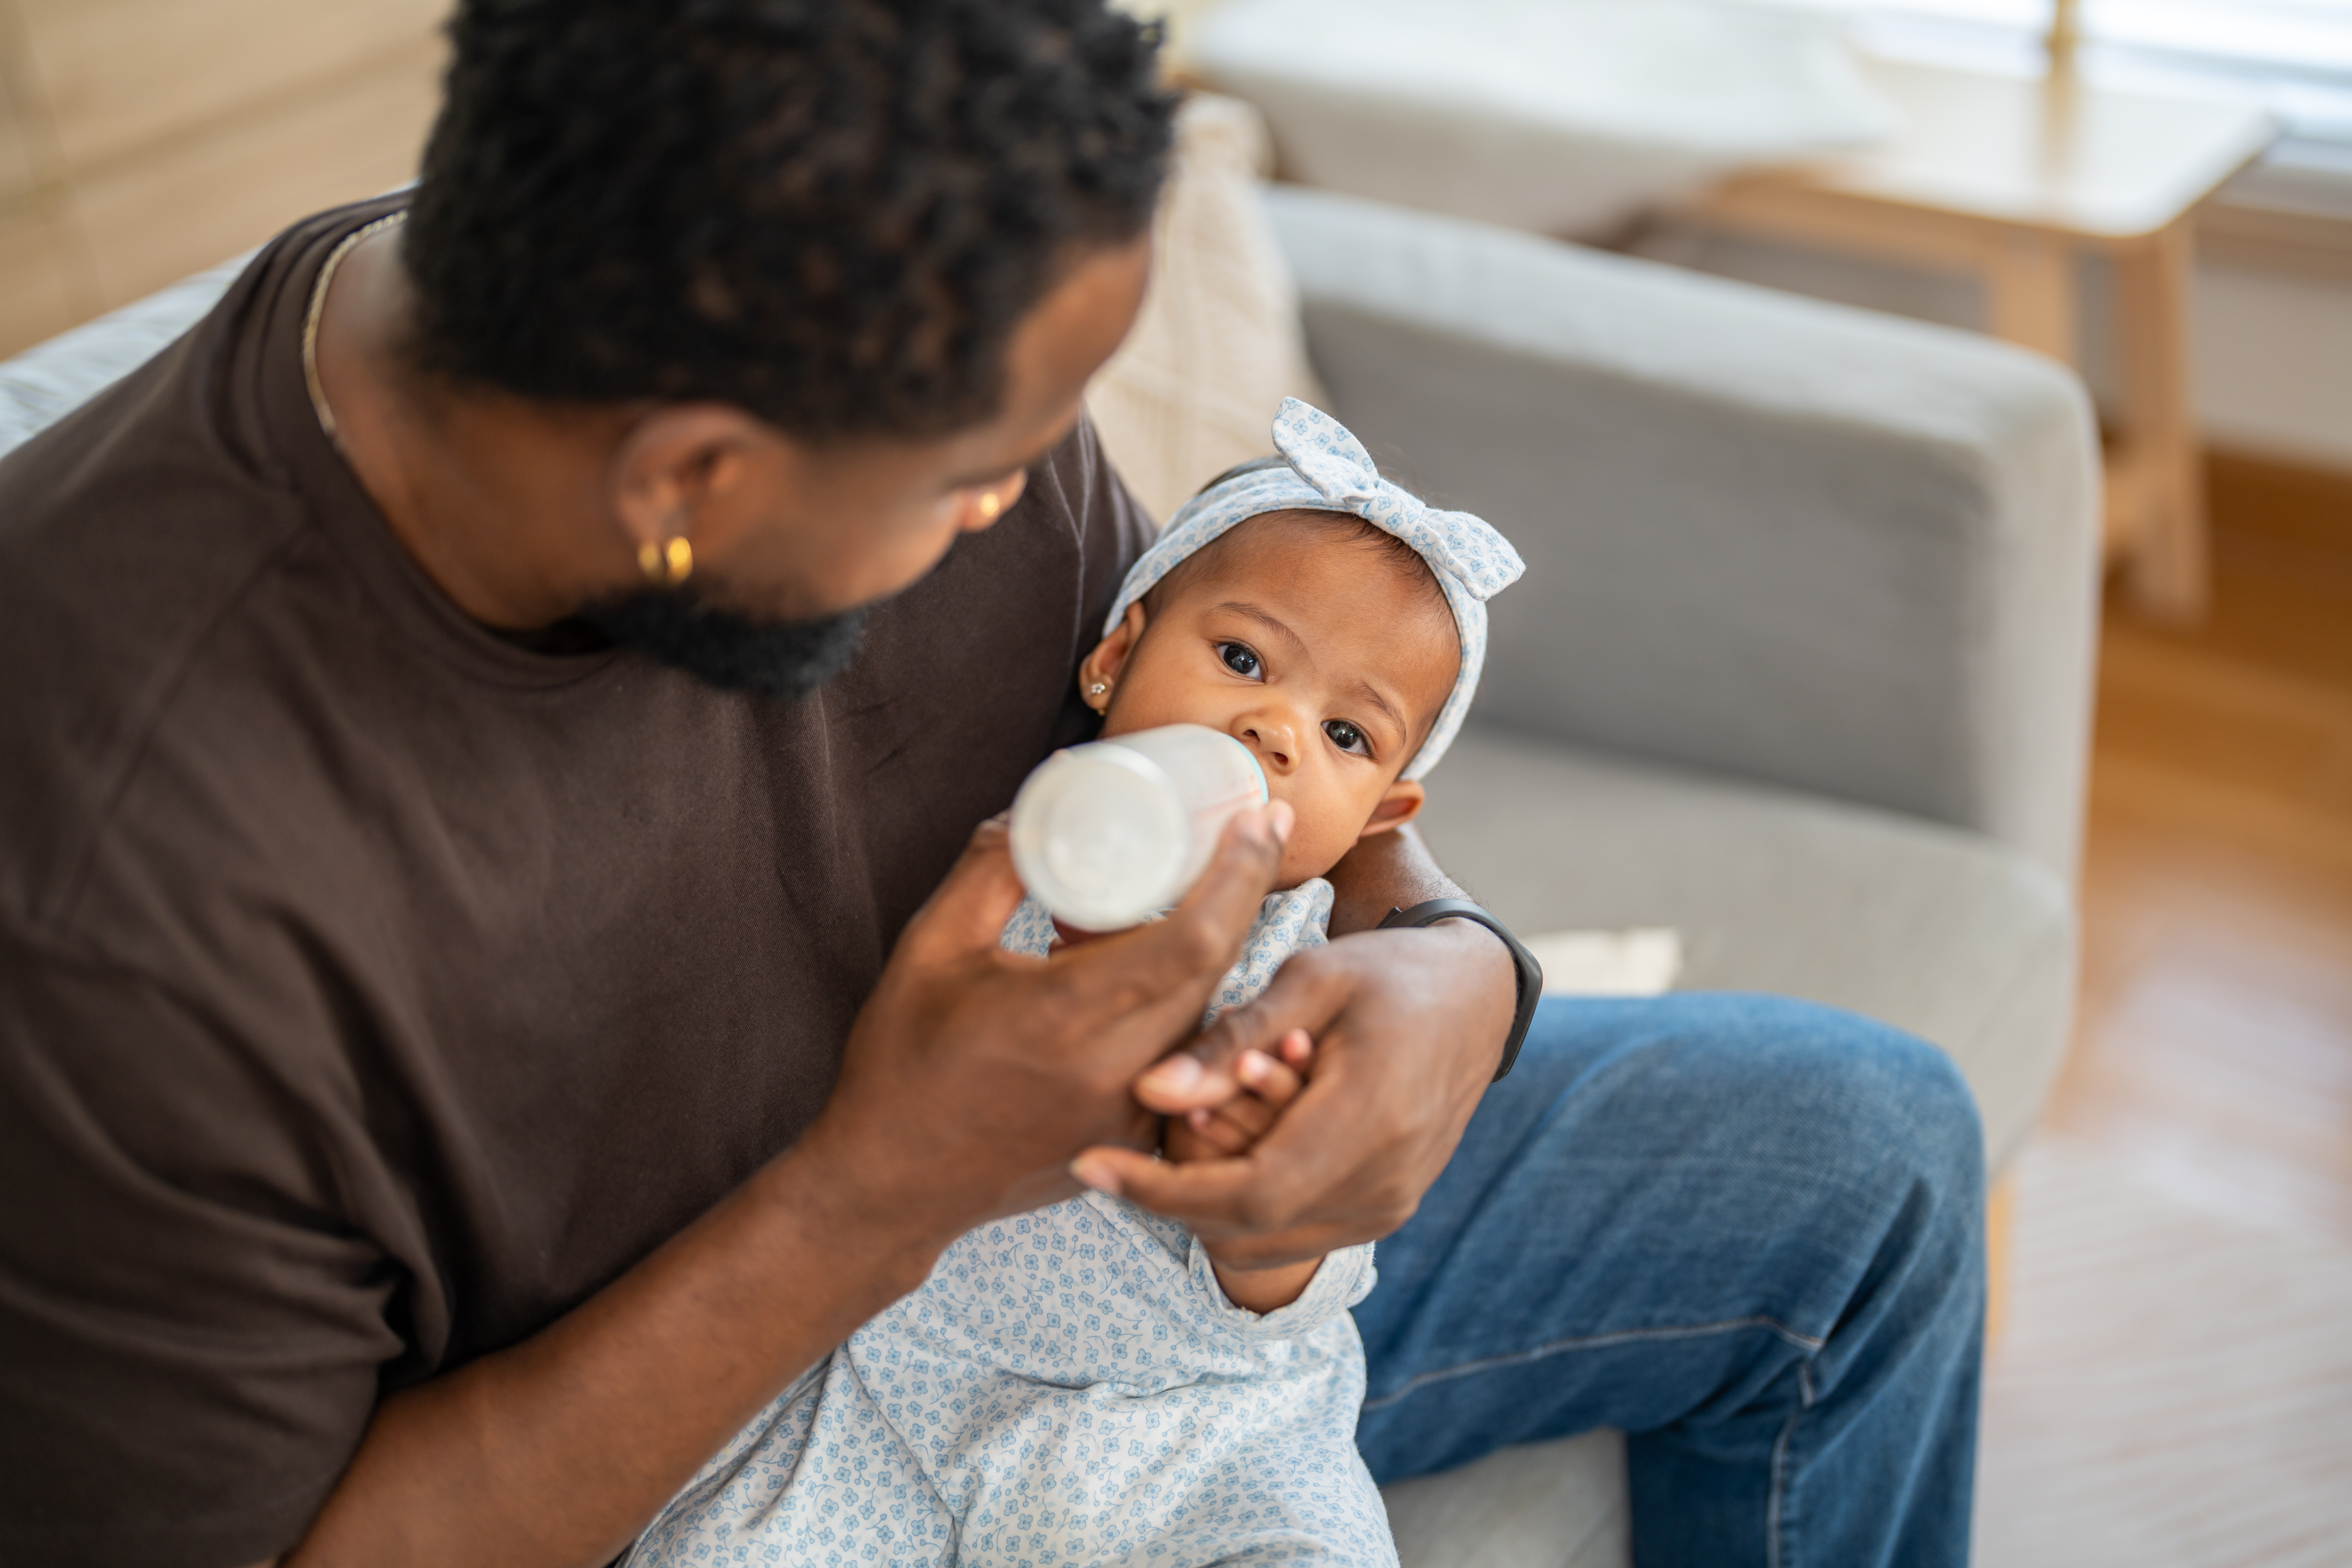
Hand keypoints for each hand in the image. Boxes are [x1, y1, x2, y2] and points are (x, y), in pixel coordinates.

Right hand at [802, 800, 1295, 1259]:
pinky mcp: (1137, 1139)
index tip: (1263, 818)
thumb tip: (1042, 801)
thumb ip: (990, 868)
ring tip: (1130, 916)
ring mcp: (1133, 1114)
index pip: (1195, 939)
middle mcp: (1116, 1072)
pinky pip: (1182, 1053)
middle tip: (1242, 834)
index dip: (1241, 873)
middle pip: (1214, 967)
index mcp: (1065, 1018)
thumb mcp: (931, 947)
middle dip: (1237, 894)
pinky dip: (1168, 1001)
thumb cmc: (902, 1060)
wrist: (891, 1182)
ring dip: (1194, 949)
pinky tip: (1118, 978)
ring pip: (1201, 1008)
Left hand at [1072, 920, 1512, 1271]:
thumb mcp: (1310, 980)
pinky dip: (1245, 1208)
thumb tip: (1149, 1090)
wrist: (1473, 1000)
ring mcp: (1391, 1206)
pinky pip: (1295, 1235)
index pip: (1248, 1193)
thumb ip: (1231, 1040)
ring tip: (1176, 1140)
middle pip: (1250, 1230)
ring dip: (1205, 1206)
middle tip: (1114, 1153)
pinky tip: (1224, 1152)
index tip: (1090, 1163)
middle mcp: (1385, 1183)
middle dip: (1170, 1200)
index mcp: (1370, 1121)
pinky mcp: (1387, 1210)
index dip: (1160, 1190)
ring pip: (1267, 1245)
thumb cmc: (1387, 974)